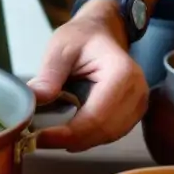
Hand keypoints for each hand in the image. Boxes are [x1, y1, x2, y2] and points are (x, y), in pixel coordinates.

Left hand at [26, 0, 147, 151]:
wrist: (102, 32)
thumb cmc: (82, 37)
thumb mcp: (60, 48)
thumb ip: (49, 74)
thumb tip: (35, 101)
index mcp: (121, 73)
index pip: (97, 116)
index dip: (68, 133)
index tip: (40, 138)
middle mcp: (137, 92)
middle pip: (104, 130)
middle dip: (71, 140)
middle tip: (40, 140)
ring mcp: (138, 104)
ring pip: (108, 136)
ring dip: (79, 141)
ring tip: (50, 136)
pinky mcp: (133, 112)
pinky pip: (111, 133)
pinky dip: (88, 137)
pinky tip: (68, 132)